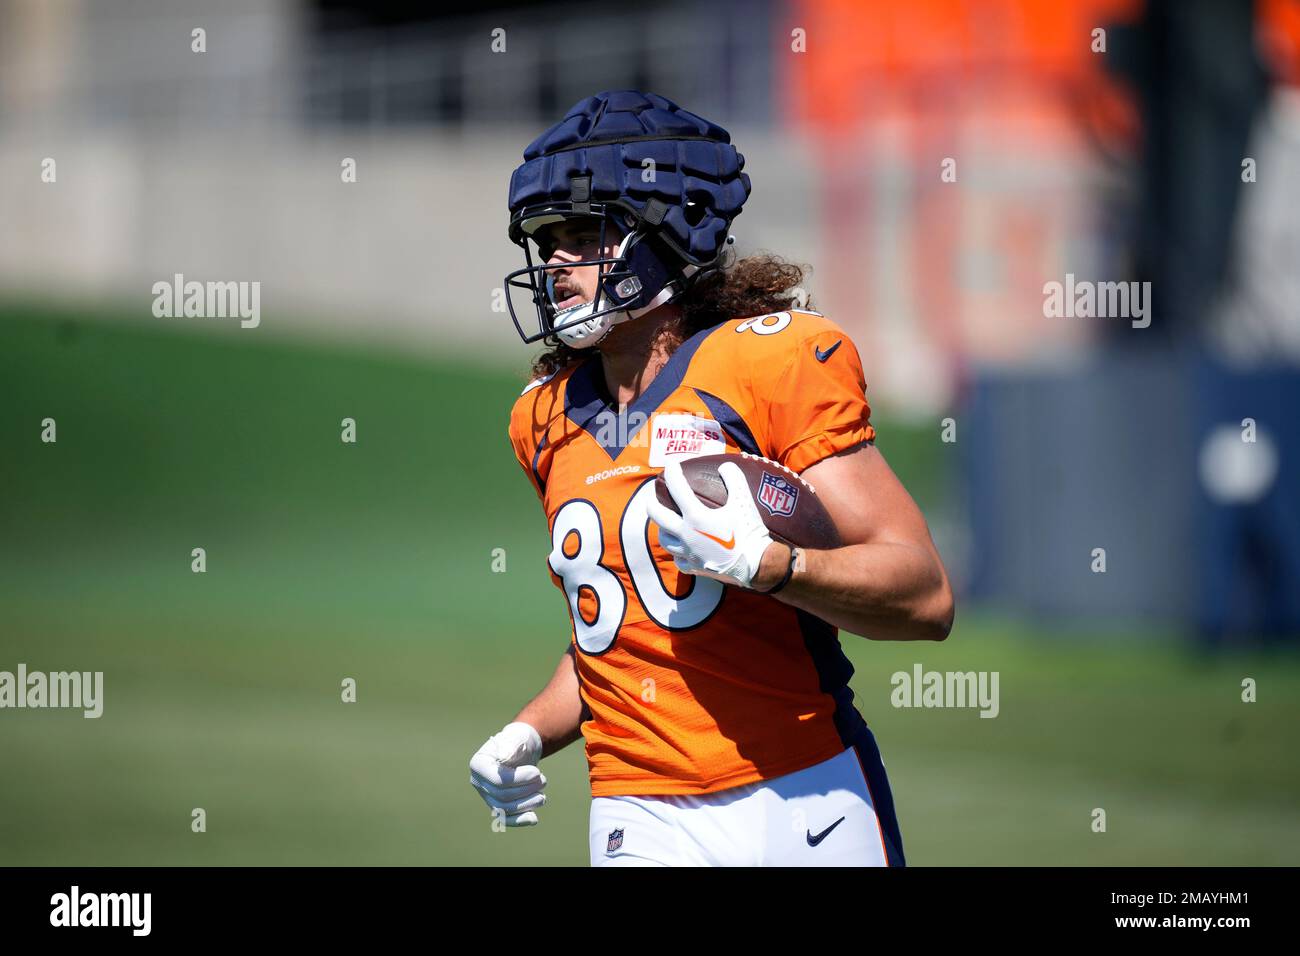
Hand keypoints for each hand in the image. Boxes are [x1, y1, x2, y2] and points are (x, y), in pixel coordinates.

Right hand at [469, 721, 545, 826]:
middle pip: (502, 796)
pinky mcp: (498, 805)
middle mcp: (479, 782)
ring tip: (542, 796)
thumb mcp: (516, 738)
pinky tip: (534, 818)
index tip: (537, 772)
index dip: (519, 780)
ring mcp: (487, 795)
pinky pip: (506, 819)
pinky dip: (519, 821)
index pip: (497, 780)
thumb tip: (503, 757)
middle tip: (544, 780)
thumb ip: (510, 747)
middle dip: (526, 790)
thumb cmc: (518, 740)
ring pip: (505, 809)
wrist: (522, 748)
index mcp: (479, 764)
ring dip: (526, 805)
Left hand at [646, 459, 775, 589]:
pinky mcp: (694, 567)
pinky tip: (683, 548)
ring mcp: (688, 553)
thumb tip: (725, 466)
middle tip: (654, 498)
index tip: (670, 464)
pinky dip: (677, 552)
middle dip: (652, 504)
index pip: (677, 488)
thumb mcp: (744, 500)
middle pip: (657, 516)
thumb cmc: (749, 530)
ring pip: (664, 539)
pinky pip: (678, 559)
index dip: (672, 472)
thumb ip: (734, 478)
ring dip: (663, 528)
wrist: (757, 564)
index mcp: (696, 516)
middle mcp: (686, 534)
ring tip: (667, 523)